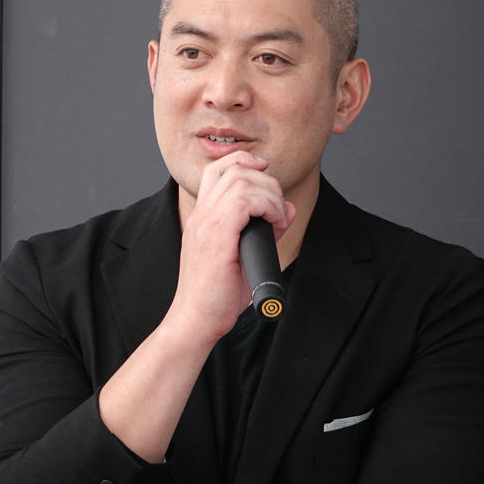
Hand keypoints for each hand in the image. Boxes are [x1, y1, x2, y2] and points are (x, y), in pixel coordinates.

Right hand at [169, 151, 294, 340]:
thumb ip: (265, 231)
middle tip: (278, 210)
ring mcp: (206, 223)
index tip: (265, 175)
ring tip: (278, 219)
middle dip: (266, 181)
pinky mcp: (216, 236)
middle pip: (233, 169)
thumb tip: (287, 210)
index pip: (217, 170)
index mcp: (203, 217)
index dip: (244, 162)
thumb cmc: (218, 296)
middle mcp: (201, 215)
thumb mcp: (245, 255)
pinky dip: (268, 206)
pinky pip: (245, 200)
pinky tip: (275, 223)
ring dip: (270, 194)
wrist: (196, 321)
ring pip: (241, 179)